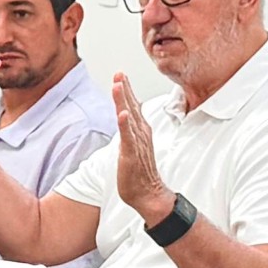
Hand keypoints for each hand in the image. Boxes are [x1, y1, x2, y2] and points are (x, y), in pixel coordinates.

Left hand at [113, 75, 173, 225]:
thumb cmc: (139, 174)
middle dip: (125, 89)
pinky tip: (123, 114)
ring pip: (129, 118)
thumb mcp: (132, 148)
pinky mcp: (132, 154)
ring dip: (124, 101)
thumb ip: (129, 134)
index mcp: (140, 132)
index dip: (126, 91)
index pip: (132, 107)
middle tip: (119, 73)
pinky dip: (125, 125)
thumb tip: (126, 123)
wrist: (148, 194)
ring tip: (119, 85)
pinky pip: (129, 137)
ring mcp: (137, 143)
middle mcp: (141, 134)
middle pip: (132, 107)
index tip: (121, 76)